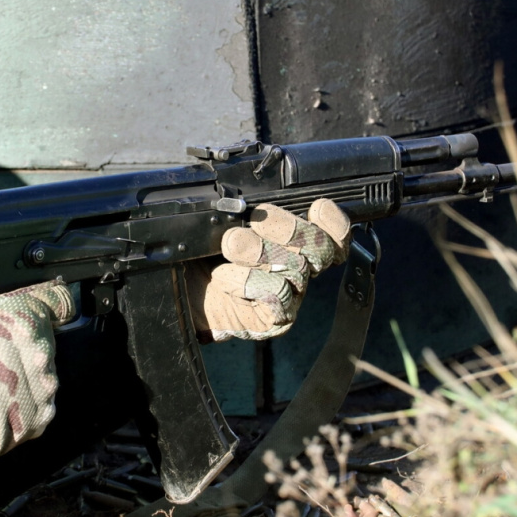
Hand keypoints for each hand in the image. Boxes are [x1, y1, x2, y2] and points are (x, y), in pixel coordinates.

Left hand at [190, 199, 349, 342]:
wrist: (183, 291)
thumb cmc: (204, 254)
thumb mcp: (220, 222)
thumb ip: (244, 208)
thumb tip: (245, 198)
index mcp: (295, 243)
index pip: (333, 234)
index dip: (333, 221)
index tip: (316, 207)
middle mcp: (301, 269)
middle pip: (319, 247)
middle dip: (288, 228)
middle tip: (256, 221)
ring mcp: (292, 296)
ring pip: (297, 268)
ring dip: (259, 251)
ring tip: (229, 245)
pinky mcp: (277, 319)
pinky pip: (277, 295)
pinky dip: (248, 281)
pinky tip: (223, 276)